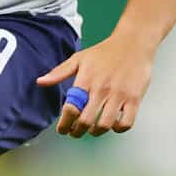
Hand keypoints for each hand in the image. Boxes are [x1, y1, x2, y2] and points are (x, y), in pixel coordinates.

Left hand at [37, 30, 157, 136]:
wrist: (133, 44)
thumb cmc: (105, 52)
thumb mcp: (78, 59)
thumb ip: (59, 72)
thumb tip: (40, 81)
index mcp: (86, 80)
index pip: (71, 108)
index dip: (64, 123)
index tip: (62, 129)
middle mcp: (101, 89)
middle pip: (85, 121)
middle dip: (77, 131)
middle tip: (75, 132)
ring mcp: (119, 95)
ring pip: (105, 124)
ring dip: (96, 132)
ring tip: (92, 129)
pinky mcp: (135, 98)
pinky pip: (126, 122)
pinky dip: (118, 129)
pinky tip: (113, 124)